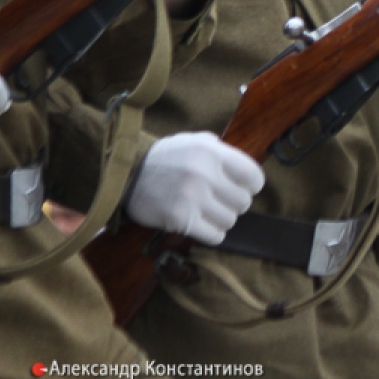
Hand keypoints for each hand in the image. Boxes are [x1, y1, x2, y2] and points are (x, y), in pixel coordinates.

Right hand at [126, 132, 264, 245]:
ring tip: (207, 211)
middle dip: (234, 203)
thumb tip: (247, 174)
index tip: (242, 187)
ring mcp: (192, 198)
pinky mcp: (180, 220)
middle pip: (243, 202)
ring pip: (230, 220)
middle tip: (219, 200)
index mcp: (213, 152)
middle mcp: (205, 174)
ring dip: (221, 218)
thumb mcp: (196, 141)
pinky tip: (202, 225)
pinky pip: (214, 236)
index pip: (253, 177)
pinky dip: (212, 233)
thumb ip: (223, 152)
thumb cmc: (167, 157)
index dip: (251, 185)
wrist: (125, 174)